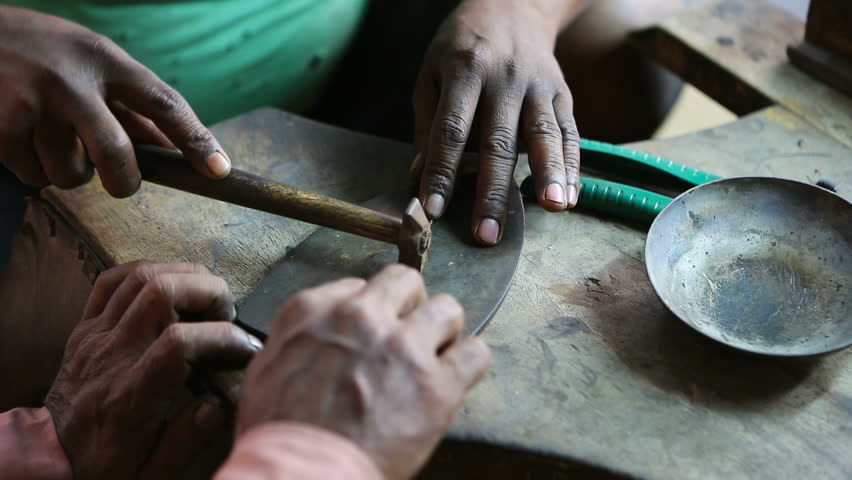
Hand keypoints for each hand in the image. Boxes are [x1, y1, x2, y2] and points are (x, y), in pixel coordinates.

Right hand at [0, 6, 229, 196]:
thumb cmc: (40, 52)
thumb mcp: (89, 60)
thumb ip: (127, 102)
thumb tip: (172, 147)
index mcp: (104, 58)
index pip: (163, 103)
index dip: (196, 140)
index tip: (219, 170)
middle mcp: (72, 79)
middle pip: (117, 154)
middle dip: (124, 181)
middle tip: (121, 182)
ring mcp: (34, 102)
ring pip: (72, 174)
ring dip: (68, 172)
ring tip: (50, 139)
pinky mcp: (2, 125)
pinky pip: (34, 175)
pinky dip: (32, 169)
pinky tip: (21, 138)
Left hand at [45, 261, 260, 478]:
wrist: (51, 457)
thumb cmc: (106, 466)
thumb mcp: (151, 474)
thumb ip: (187, 440)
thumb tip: (220, 403)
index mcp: (132, 396)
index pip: (180, 343)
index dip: (221, 336)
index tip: (245, 348)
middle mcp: (112, 357)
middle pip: (160, 293)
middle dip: (207, 291)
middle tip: (228, 311)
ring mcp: (95, 337)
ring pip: (139, 278)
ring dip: (182, 274)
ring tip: (207, 293)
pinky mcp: (85, 328)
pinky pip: (109, 282)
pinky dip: (143, 271)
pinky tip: (168, 281)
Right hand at [237, 264, 491, 479]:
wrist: (303, 476)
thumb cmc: (278, 435)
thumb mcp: (265, 371)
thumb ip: (295, 339)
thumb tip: (312, 336)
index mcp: (315, 311)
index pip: (358, 286)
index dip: (371, 310)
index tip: (374, 329)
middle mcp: (361, 317)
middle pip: (405, 282)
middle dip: (410, 304)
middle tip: (408, 332)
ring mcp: (403, 346)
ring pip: (447, 308)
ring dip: (443, 330)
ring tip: (436, 353)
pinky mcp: (437, 382)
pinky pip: (476, 352)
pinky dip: (470, 362)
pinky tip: (459, 375)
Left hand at [412, 0, 583, 244]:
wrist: (511, 6)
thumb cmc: (461, 48)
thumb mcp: (431, 75)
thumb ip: (428, 126)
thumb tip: (417, 177)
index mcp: (464, 71)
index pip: (451, 129)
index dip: (441, 171)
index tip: (433, 209)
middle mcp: (504, 78)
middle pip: (498, 141)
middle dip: (492, 191)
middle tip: (487, 234)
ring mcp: (538, 85)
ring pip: (544, 134)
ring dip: (548, 174)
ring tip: (552, 208)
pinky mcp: (562, 93)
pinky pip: (569, 132)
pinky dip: (572, 166)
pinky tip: (570, 198)